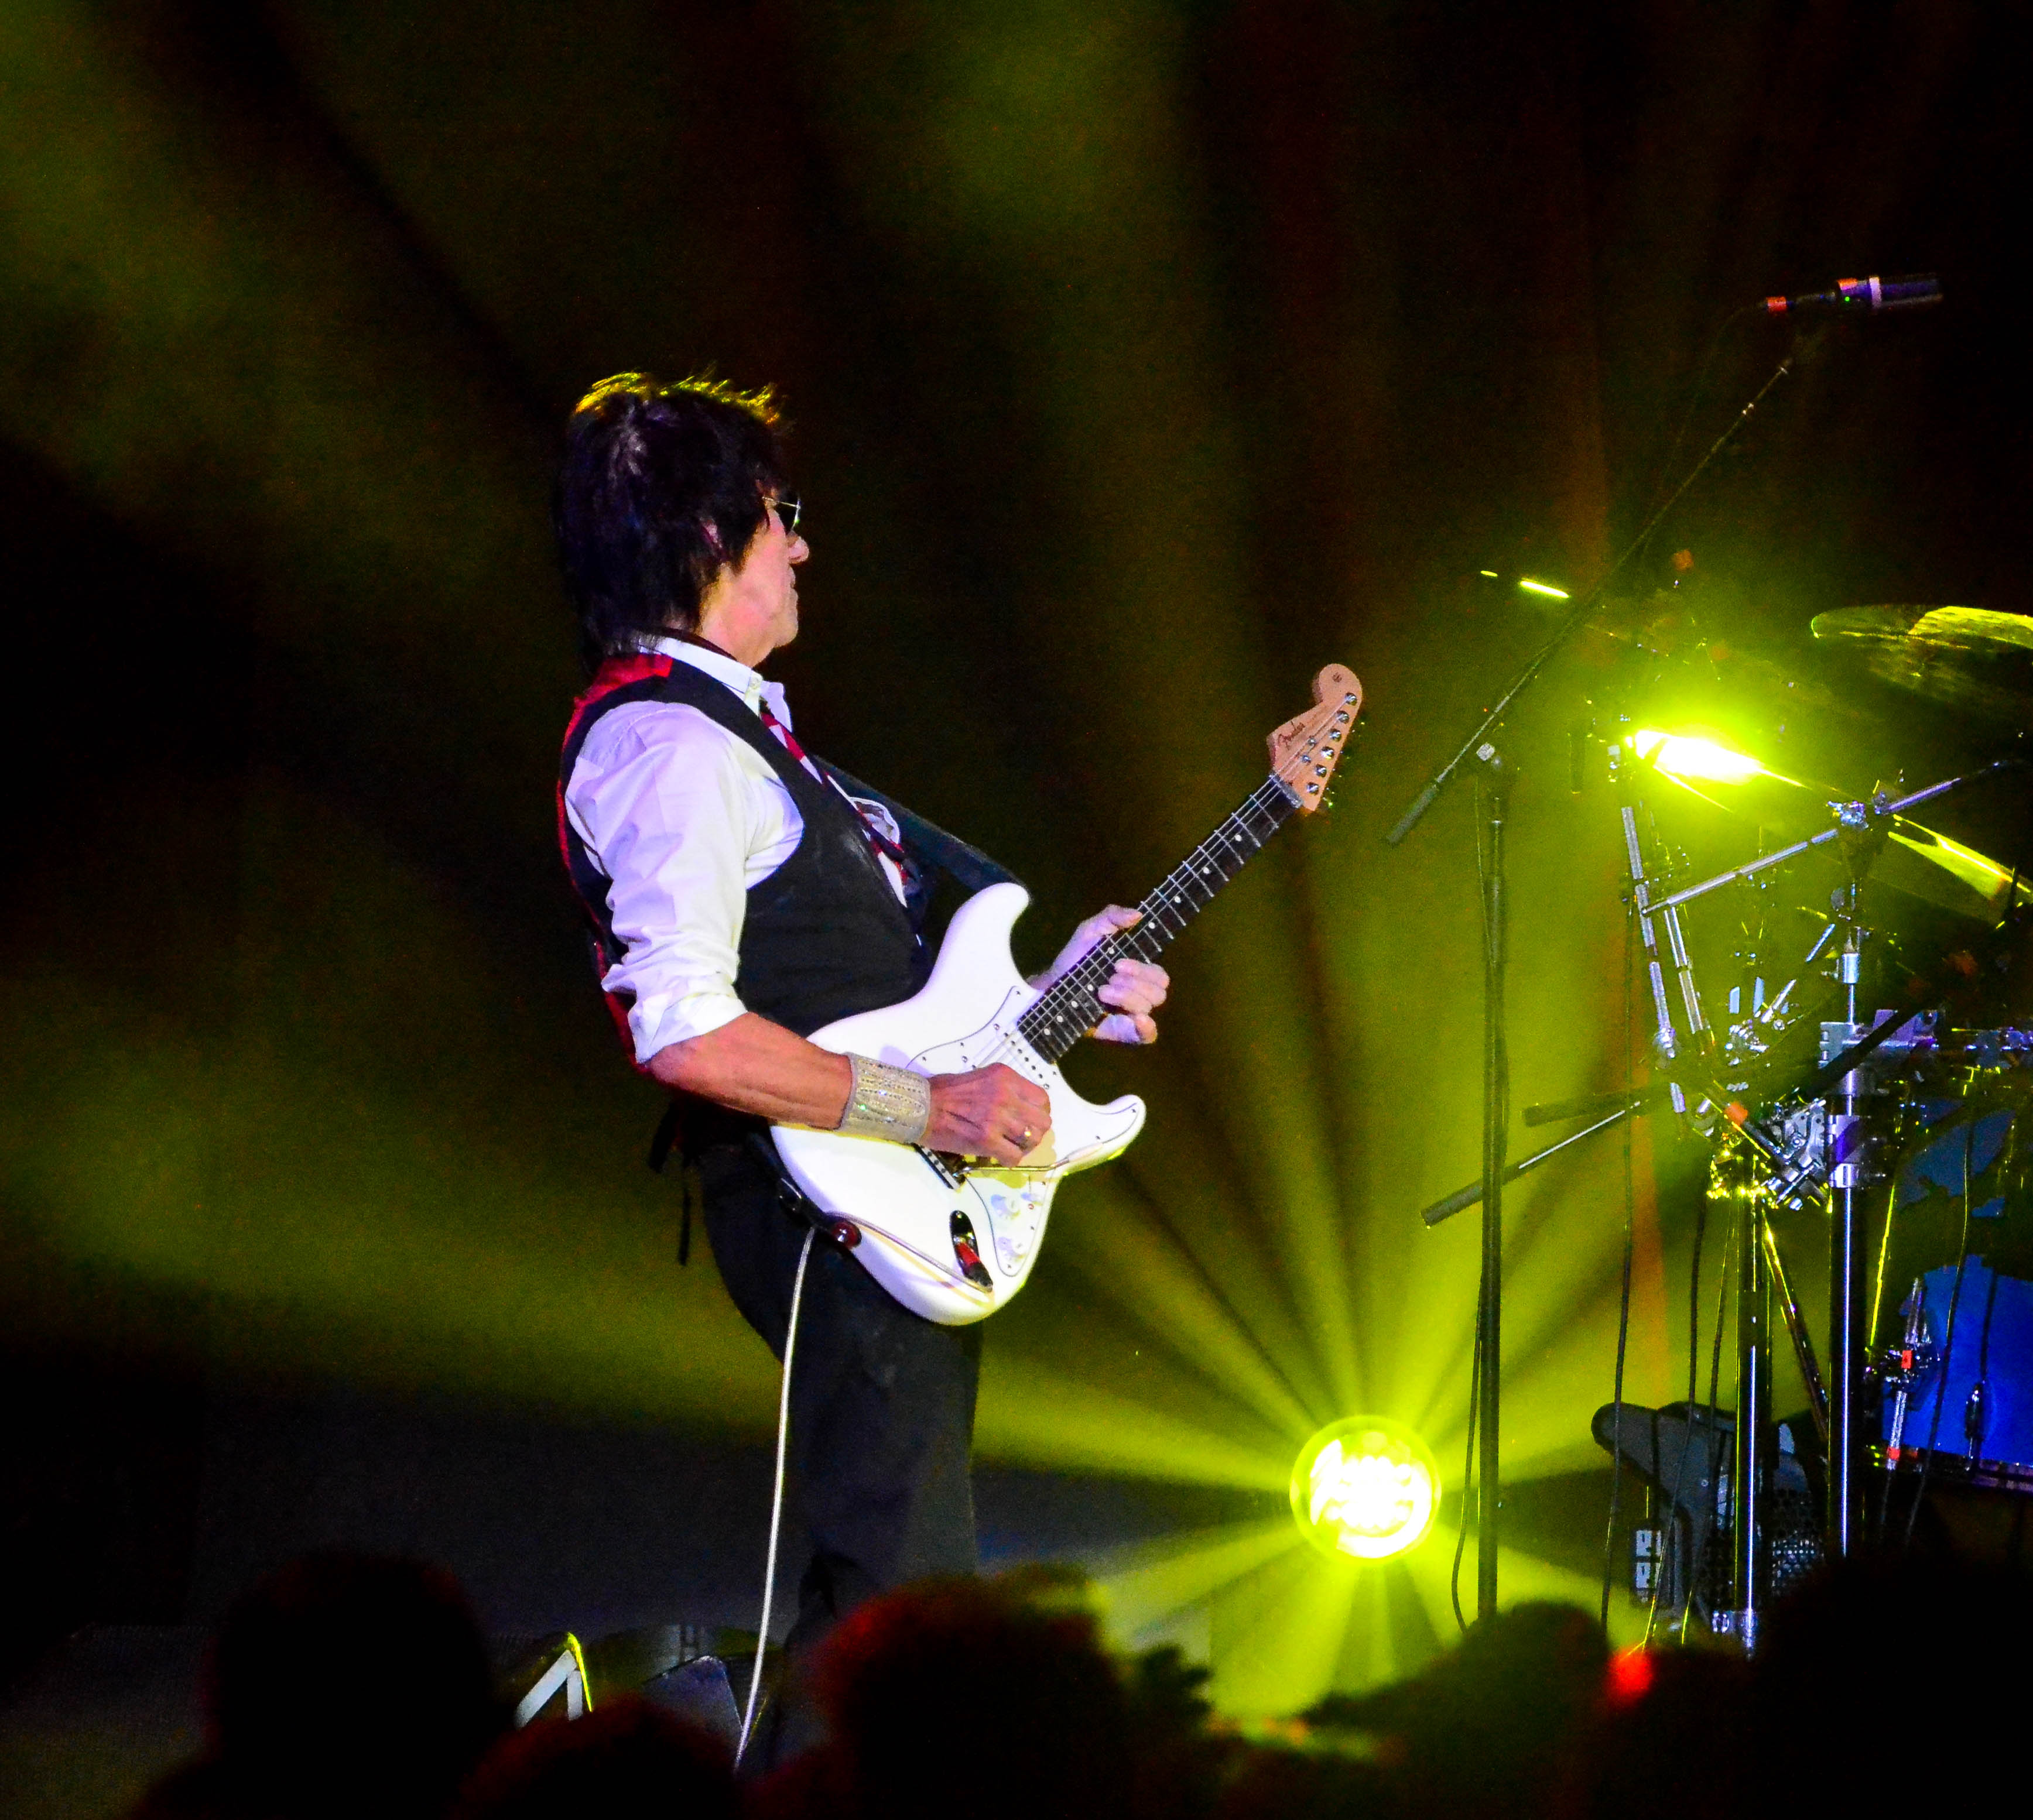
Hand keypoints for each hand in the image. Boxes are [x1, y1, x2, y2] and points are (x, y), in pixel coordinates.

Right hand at [925, 1064, 1051, 1164]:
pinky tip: (997, 1156)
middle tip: (1020, 1137)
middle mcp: (1006, 1095)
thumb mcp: (979, 1077)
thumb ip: (1002, 1089)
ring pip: (1032, 1140)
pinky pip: (1014, 1156)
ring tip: (1008, 1147)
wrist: (920, 1106)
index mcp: (1005, 1077)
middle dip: (1035, 1132)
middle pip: (1043, 1121)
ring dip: (1022, 1147)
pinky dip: (1008, 1160)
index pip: (1042, 1098)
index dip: (1038, 1113)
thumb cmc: (943, 1091)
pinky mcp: (987, 1139)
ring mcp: (998, 1118)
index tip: (1028, 1120)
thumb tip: (1018, 1106)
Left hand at [1037, 905, 1169, 1044]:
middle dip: (1133, 983)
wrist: (1052, 987)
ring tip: (1101, 992)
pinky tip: (1135, 1018)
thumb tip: (1138, 914)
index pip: (1159, 975)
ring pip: (1148, 1008)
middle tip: (1108, 979)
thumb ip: (1112, 916)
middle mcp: (1139, 993)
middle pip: (1158, 992)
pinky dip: (1146, 1027)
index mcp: (1138, 972)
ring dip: (1126, 997)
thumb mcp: (1090, 931)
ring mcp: (1131, 1014)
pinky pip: (1147, 1036)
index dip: (1143, 970)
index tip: (1118, 964)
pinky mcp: (1121, 1031)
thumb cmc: (1075, 959)